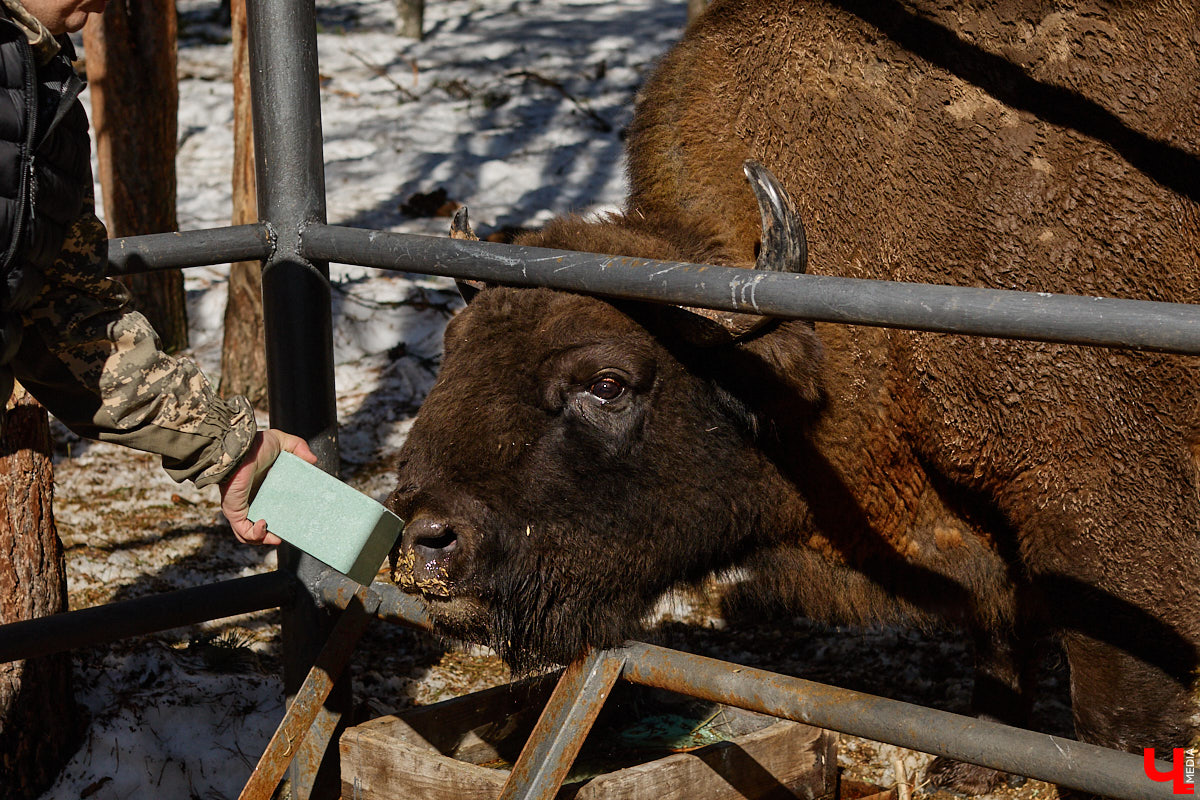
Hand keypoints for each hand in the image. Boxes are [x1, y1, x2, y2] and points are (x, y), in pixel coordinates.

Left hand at [220, 429, 317, 544]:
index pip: (269, 508)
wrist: (238, 449)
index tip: (296, 519)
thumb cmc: (255, 445)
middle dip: (272, 535)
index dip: (280, 518)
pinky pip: (243, 532)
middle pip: (259, 526)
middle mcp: (249, 501)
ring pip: (249, 535)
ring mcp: (241, 508)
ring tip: (277, 537)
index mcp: (259, 489)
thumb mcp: (281, 442)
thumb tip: (314, 461)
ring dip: (263, 540)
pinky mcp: (235, 512)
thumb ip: (299, 447)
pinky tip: (266, 525)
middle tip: (288, 533)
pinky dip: (255, 535)